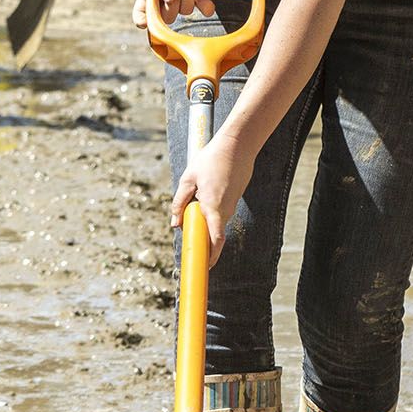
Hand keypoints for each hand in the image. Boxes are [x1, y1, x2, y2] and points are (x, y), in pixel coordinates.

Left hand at [174, 121, 250, 259]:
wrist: (238, 145)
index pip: (215, 240)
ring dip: (204, 216)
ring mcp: (232, 204)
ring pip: (215, 219)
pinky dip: (211, 207)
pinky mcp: (234, 197)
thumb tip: (175, 223)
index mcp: (213, 207)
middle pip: (213, 231)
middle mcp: (225, 209)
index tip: (204, 266)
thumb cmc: (211, 160)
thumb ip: (180, 201)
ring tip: (197, 194)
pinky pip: (220, 209)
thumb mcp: (188, 178)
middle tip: (188, 232)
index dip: (211, 256)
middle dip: (201, 235)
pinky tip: (207, 187)